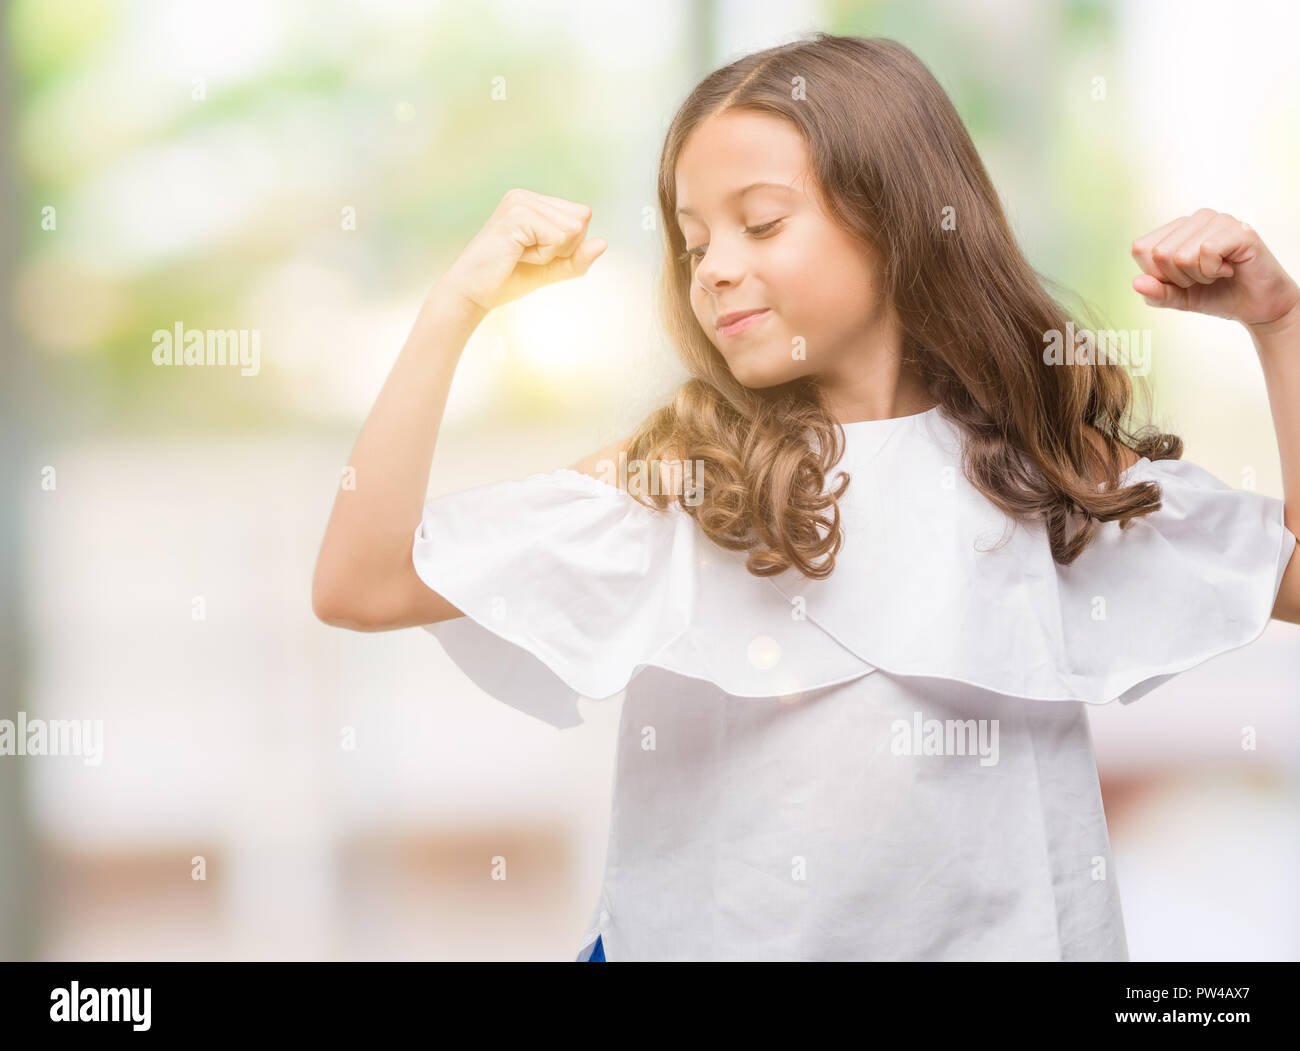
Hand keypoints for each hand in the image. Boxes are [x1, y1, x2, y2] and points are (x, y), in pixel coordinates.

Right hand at [437, 188, 606, 312]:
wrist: (472, 294)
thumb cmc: (508, 280)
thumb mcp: (552, 269)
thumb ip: (578, 259)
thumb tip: (604, 243)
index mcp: (534, 201)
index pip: (582, 216)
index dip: (568, 245)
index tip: (535, 253)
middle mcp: (526, 195)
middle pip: (581, 219)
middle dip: (562, 248)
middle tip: (527, 256)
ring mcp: (520, 201)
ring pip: (572, 229)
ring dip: (550, 253)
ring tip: (520, 255)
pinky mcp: (517, 215)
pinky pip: (557, 238)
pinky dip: (542, 256)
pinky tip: (516, 255)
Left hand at [1130, 208, 1299, 329]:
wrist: (1257, 307)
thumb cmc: (1217, 296)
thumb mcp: (1178, 298)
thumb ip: (1156, 293)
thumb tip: (1136, 283)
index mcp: (1177, 229)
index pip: (1141, 248)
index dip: (1157, 274)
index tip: (1183, 279)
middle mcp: (1197, 218)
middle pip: (1159, 253)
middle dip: (1178, 278)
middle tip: (1203, 278)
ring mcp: (1219, 221)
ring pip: (1180, 255)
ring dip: (1198, 276)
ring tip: (1217, 273)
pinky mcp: (1239, 231)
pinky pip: (1206, 252)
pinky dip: (1214, 271)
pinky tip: (1229, 269)